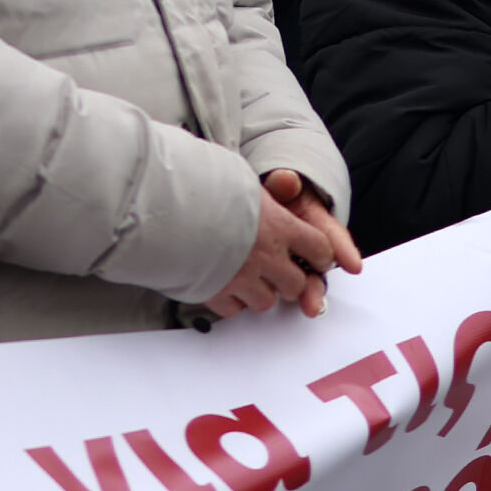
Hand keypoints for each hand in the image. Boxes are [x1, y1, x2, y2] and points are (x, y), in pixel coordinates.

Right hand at [205, 171, 360, 319]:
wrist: (168, 209)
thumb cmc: (206, 190)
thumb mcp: (247, 181)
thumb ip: (271, 190)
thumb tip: (289, 182)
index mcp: (279, 227)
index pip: (318, 247)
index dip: (322, 256)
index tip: (319, 259)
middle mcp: (266, 256)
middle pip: (295, 284)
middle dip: (290, 281)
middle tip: (281, 275)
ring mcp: (242, 279)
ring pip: (267, 302)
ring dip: (261, 294)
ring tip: (249, 281)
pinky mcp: (217, 294)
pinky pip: (235, 310)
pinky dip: (232, 303)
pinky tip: (224, 287)